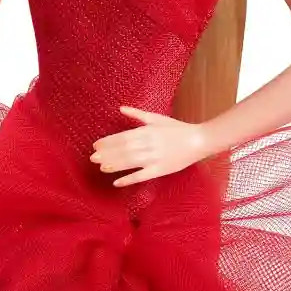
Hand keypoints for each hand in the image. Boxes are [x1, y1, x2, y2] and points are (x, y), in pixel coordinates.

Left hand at [90, 105, 211, 186]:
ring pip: (130, 162)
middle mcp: (148, 144)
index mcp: (147, 131)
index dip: (108, 142)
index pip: (122, 137)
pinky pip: (142, 176)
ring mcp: (154, 158)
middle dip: (107, 154)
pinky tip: (116, 182)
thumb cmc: (177, 128)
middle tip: (92, 158)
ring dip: (114, 165)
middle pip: (124, 150)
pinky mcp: (160, 170)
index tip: (96, 146)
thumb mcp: (156, 118)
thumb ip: (137, 114)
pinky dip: (128, 179)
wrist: (198, 140)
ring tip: (101, 168)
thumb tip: (120, 108)